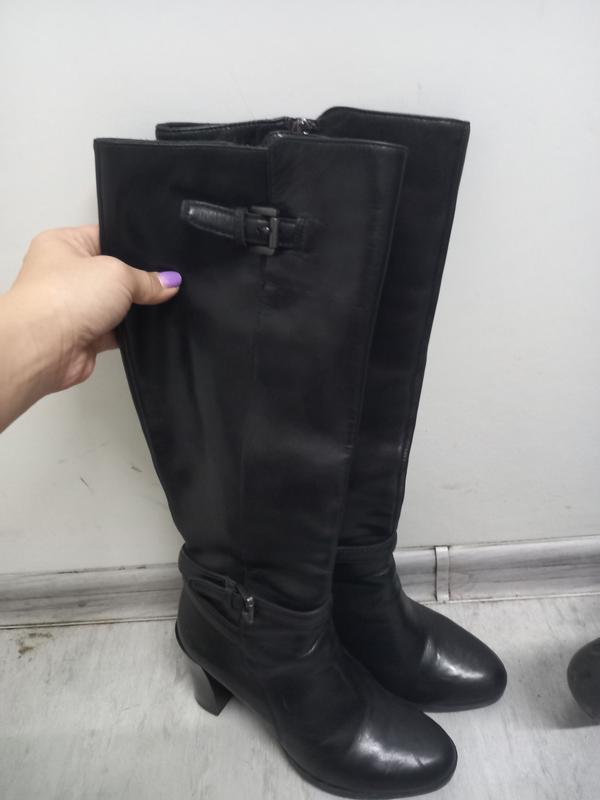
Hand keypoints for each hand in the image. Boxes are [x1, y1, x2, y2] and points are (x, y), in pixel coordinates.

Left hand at [0, 224, 181, 430]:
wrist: (43, 347)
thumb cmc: (63, 297)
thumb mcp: (117, 273)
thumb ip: (147, 279)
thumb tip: (170, 283)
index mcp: (63, 244)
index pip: (105, 237)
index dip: (134, 244)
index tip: (162, 254)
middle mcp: (65, 275)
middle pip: (113, 273)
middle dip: (138, 280)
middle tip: (168, 280)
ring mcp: (75, 307)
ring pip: (116, 305)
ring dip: (134, 310)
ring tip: (164, 304)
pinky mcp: (85, 337)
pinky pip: (116, 332)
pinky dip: (131, 333)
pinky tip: (152, 330)